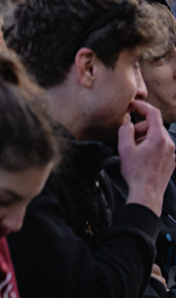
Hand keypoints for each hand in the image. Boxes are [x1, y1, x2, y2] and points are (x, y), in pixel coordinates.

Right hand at [120, 100, 175, 214]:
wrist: (147, 193)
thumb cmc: (136, 172)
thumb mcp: (125, 148)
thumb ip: (125, 131)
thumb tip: (127, 122)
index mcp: (158, 138)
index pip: (153, 113)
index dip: (142, 106)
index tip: (133, 105)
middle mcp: (169, 143)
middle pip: (154, 126)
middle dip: (140, 128)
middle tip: (128, 137)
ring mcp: (172, 153)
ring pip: (157, 137)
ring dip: (144, 138)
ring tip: (134, 151)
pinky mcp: (171, 161)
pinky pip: (160, 147)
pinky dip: (150, 147)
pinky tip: (141, 158)